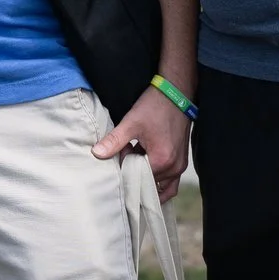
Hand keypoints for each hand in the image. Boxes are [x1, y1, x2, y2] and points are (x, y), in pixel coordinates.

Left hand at [94, 86, 191, 200]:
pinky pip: (171, 183)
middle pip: (147, 183)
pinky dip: (158, 180)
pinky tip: (146, 167)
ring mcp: (180, 167)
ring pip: (159, 185)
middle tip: (128, 152)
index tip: (122, 151)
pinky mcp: (182, 163)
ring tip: (136, 158)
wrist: (176, 94)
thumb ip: (114, 140)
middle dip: (134, 172)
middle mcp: (174, 169)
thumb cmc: (154, 107)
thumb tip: (96, 154)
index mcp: (161, 160)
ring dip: (145, 176)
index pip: (136, 178)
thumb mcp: (131, 123)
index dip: (125, 167)